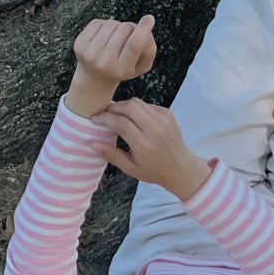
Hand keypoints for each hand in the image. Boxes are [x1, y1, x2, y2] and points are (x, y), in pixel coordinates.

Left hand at [64, 15, 156, 118]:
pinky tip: (105, 37)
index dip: (143, 29)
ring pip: (111, 24)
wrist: (94, 77)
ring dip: (118, 27)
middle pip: (125, 30)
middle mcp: (104, 63)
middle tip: (129, 36)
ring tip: (116, 39)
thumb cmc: (123, 68)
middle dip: (131, 28)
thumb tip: (145, 29)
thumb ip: (149, 49)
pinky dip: (104, 25)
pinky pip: (98, 22)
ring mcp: (89, 54)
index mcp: (122, 70)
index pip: (134, 44)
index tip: (149, 19)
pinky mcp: (79, 44)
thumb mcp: (141, 65)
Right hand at [91, 98, 210, 201]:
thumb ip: (111, 155)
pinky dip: (137, 108)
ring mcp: (163, 119)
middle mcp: (154, 129)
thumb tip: (92, 144)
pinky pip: (147, 104)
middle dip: (113, 107)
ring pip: (138, 103)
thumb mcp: (131, 168)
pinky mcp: (168, 114)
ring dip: (124, 106)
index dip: (105, 118)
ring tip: (116, 114)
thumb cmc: (154, 171)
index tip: (95, 119)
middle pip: (128, 107)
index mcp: (143, 144)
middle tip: (104, 114)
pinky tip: (133, 117)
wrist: (181, 168)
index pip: (120, 123)